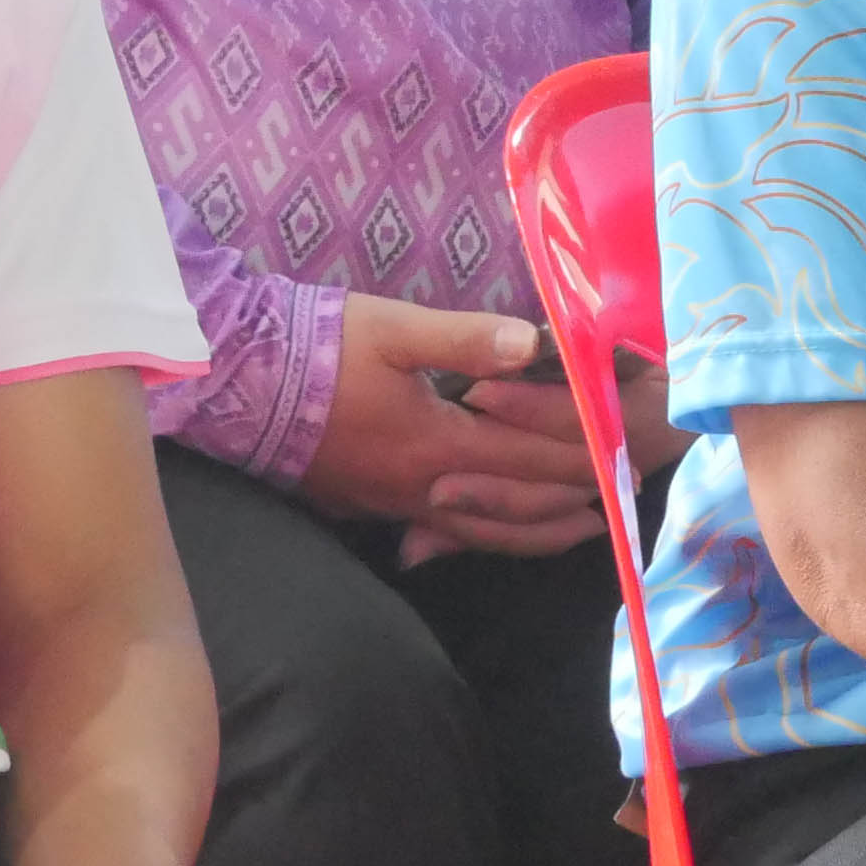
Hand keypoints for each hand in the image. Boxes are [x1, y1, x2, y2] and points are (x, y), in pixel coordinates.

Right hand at [303, 295, 602, 562]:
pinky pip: (441, 534)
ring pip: (480, 532)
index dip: (582, 461)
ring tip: (575, 531)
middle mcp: (422, 488)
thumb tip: (533, 343)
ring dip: (534, 533)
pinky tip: (489, 532)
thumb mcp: (393, 328)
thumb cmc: (316, 349)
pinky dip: (482, 536)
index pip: (529, 460)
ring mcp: (393, 505)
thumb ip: (466, 339)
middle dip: (570, 503)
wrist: (238, 385)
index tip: (627, 461)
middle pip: (513, 507)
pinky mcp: (367, 507)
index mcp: (437, 443)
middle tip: (618, 503)